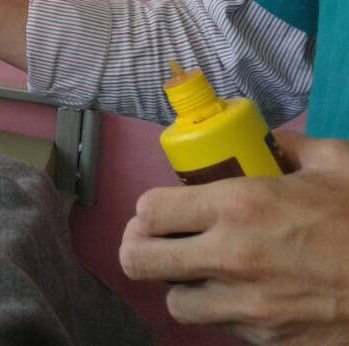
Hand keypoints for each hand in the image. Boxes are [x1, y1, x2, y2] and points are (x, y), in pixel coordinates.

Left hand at [119, 131, 348, 343]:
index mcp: (239, 206)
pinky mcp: (269, 340)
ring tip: (202, 271)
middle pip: (139, 260)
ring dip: (182, 285)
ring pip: (176, 302)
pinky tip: (247, 294)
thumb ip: (292, 148)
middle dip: (140, 247)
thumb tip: (269, 142)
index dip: (148, 210)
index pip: (149, 210)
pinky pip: (222, 327)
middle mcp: (232, 257)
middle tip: (157, 241)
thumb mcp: (339, 165)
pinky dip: (225, 312)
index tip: (161, 209)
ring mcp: (248, 305)